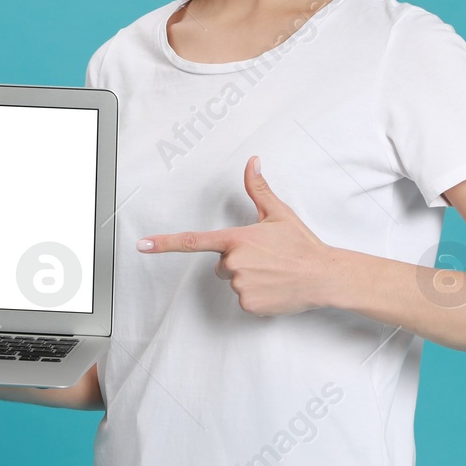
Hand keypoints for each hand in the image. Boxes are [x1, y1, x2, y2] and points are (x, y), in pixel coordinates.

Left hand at [137, 155, 345, 316]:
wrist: (324, 275)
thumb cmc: (302, 245)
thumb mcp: (278, 214)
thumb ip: (258, 189)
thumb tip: (252, 162)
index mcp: (237, 239)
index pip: (193, 241)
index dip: (165, 243)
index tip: (142, 245)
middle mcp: (234, 262)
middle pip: (222, 265)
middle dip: (239, 262)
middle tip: (266, 259)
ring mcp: (241, 285)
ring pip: (233, 281)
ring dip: (249, 278)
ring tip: (274, 273)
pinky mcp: (249, 304)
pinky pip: (245, 299)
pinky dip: (258, 295)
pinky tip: (275, 287)